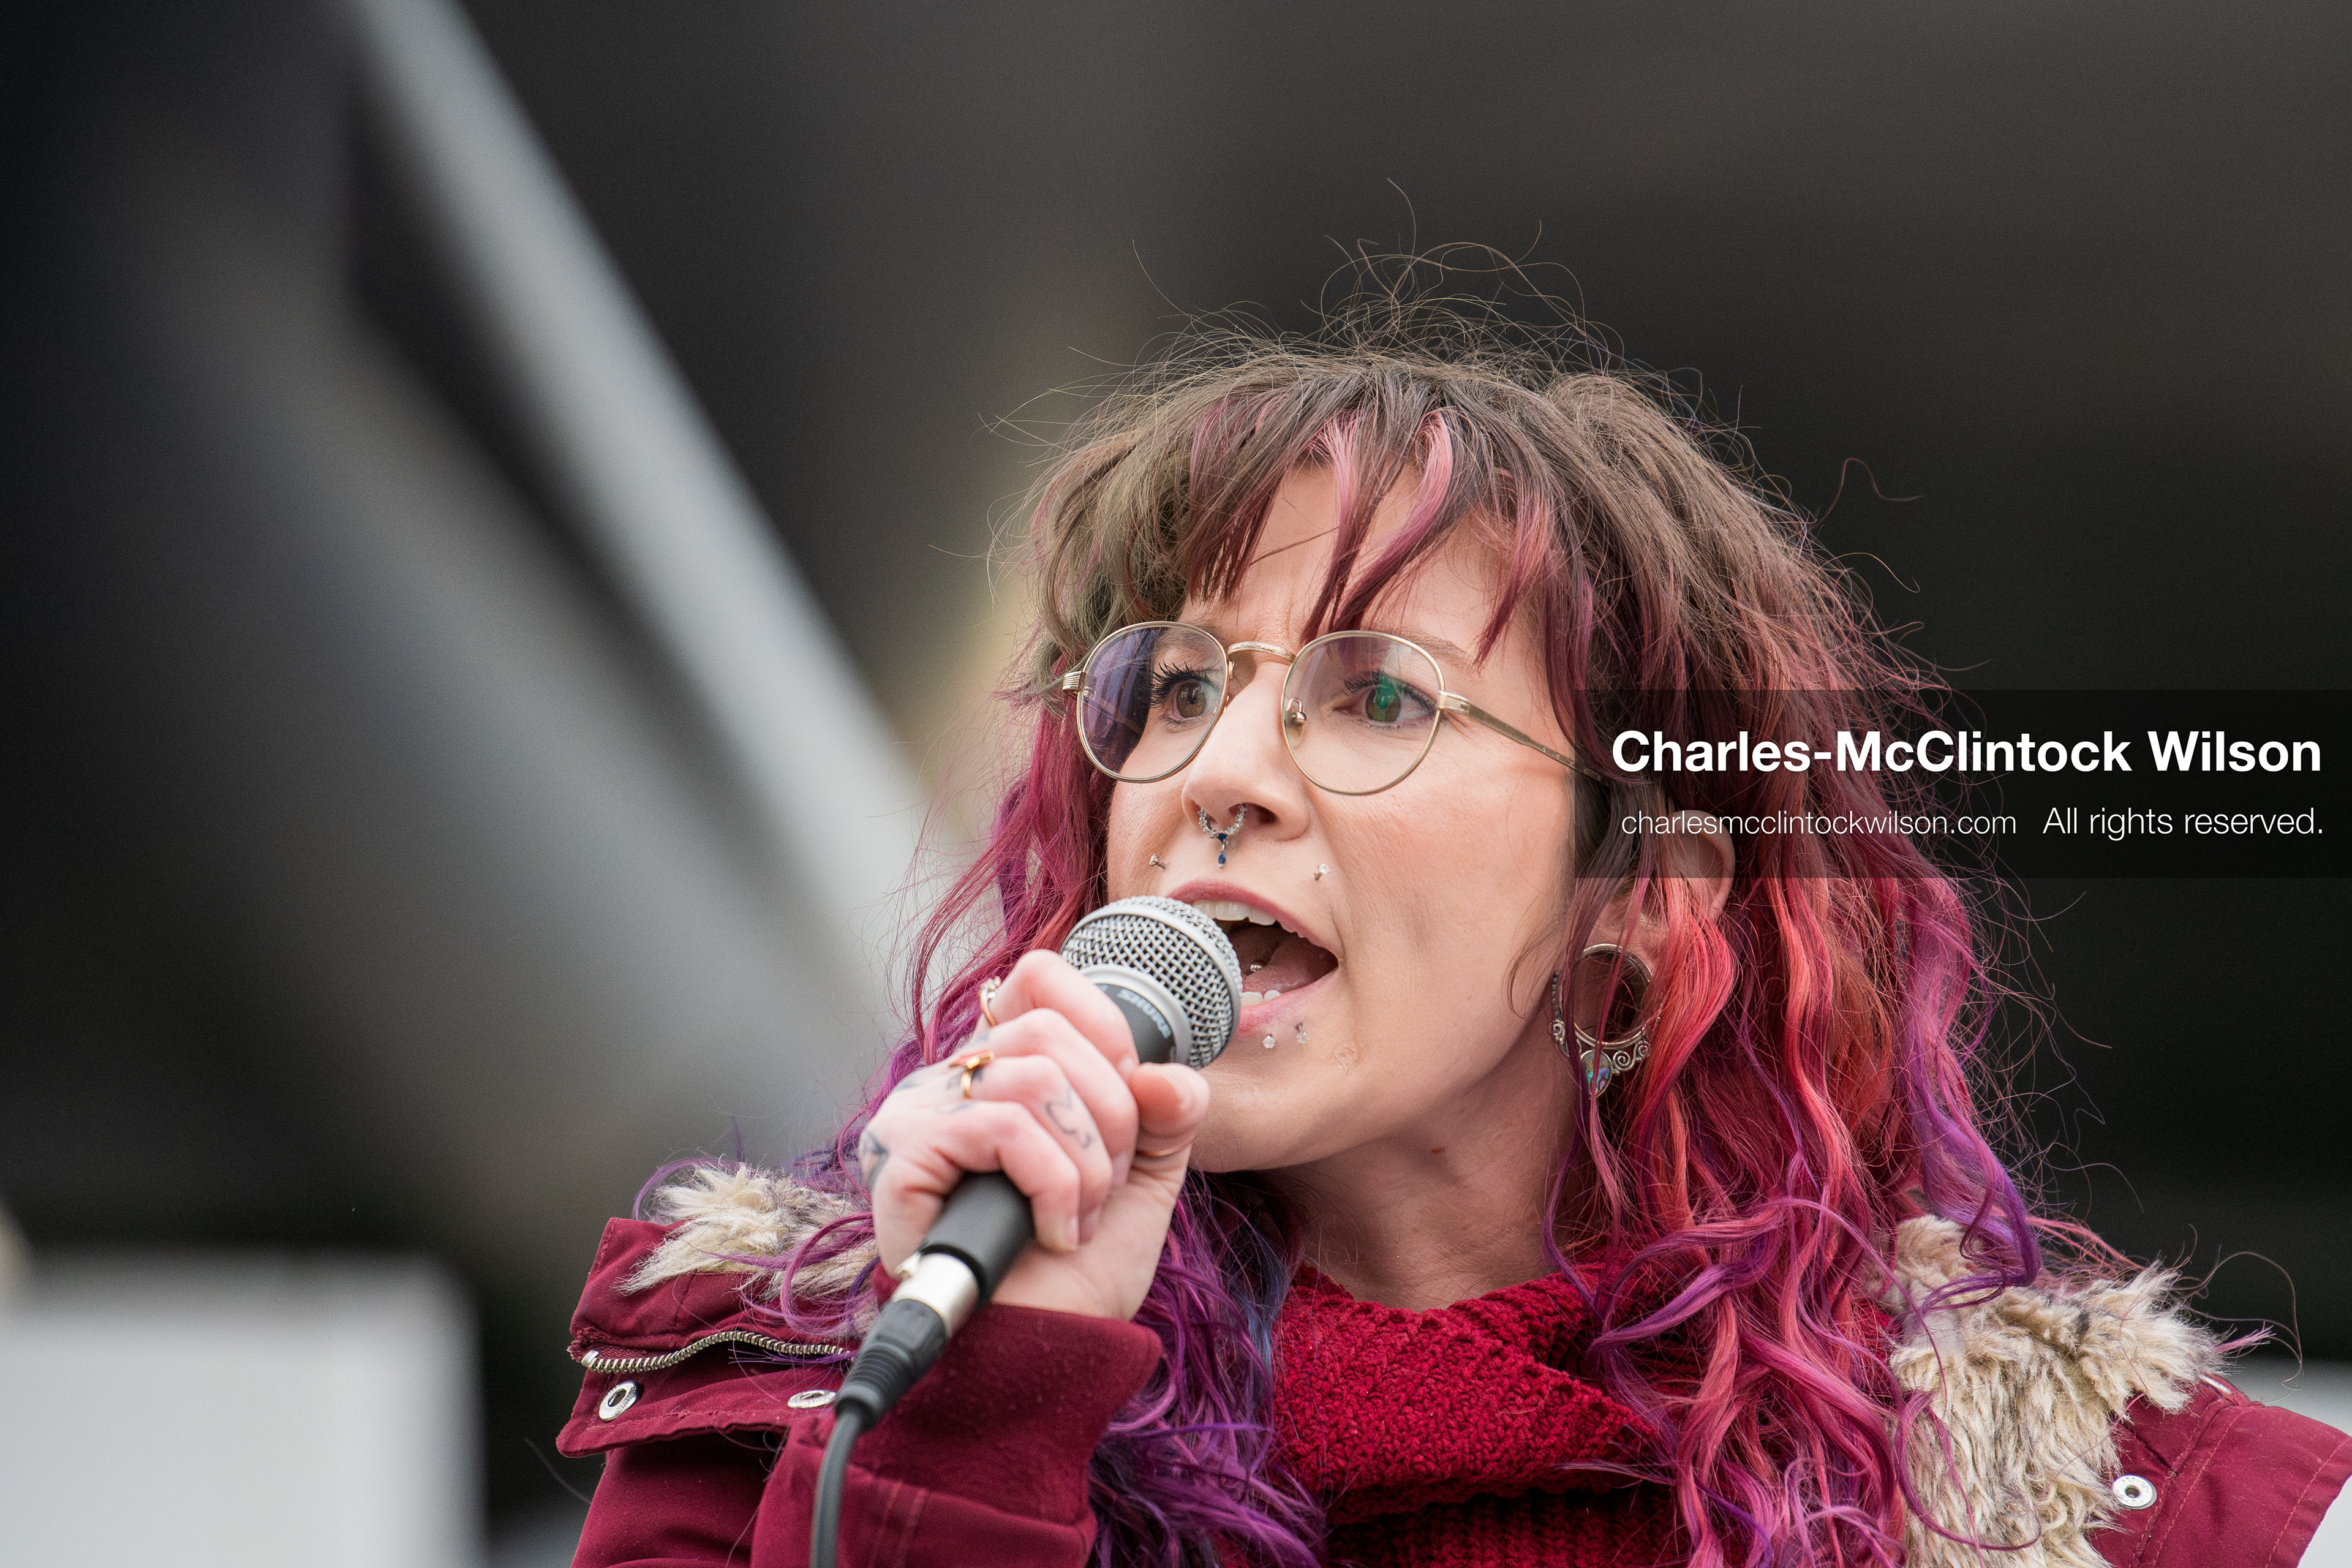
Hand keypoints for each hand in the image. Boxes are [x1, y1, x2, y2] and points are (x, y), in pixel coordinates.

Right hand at [857, 948, 1210, 1320]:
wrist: (1038, 1357)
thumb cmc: (1072, 1277)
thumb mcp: (1140, 1182)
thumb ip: (1164, 1117)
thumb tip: (1170, 1073)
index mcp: (1004, 1069)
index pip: (1040, 978)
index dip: (1102, 1028)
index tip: (1128, 1103)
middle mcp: (953, 1079)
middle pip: (1050, 1029)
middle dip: (1111, 1115)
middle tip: (1105, 1185)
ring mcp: (920, 1113)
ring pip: (1033, 1076)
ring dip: (1087, 1161)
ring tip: (1076, 1218)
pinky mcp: (904, 1155)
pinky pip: (1003, 1126)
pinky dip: (1053, 1184)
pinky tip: (1052, 1234)